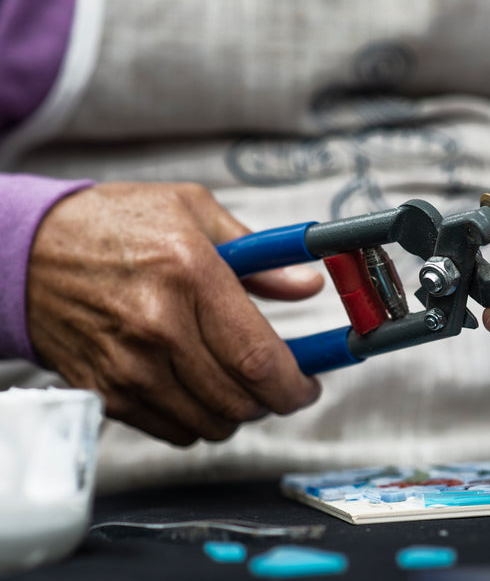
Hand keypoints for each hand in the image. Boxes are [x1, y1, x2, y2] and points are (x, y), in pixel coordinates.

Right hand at [27, 182, 323, 444]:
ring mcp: (128, 365)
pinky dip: (197, 419)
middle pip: (240, 399)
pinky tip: (198, 387)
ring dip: (236, 412)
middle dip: (273, 400)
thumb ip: (260, 256)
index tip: (309, 386)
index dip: (296, 385)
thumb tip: (307, 284)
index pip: (259, 358)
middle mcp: (159, 327)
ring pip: (211, 422)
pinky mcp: (105, 391)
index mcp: (191, 274)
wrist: (25, 250)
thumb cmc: (115, 224)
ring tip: (237, 382)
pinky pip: (173, 430)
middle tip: (279, 383)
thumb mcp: (193, 212)